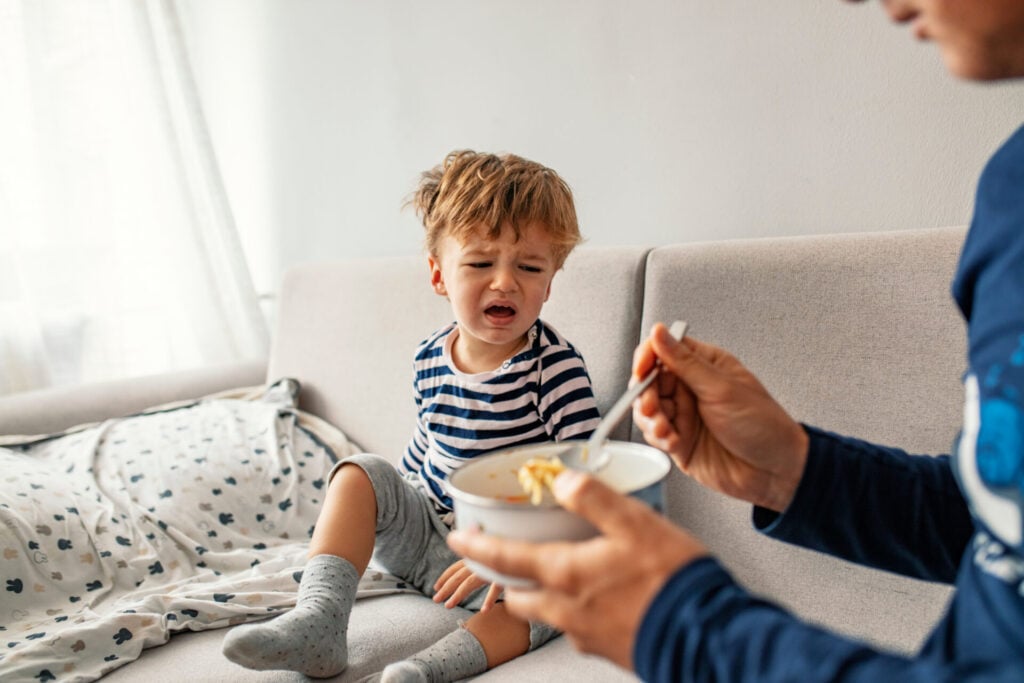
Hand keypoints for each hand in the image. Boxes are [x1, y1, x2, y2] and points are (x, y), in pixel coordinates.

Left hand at [432, 559, 501, 611]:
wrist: (530, 544)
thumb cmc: (508, 554)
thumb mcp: (494, 556)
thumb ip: (480, 564)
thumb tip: (469, 566)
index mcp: (477, 557)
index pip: (456, 567)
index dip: (445, 577)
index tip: (435, 587)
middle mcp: (481, 562)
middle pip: (459, 576)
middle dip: (446, 588)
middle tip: (435, 600)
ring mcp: (492, 568)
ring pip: (470, 582)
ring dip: (458, 594)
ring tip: (447, 606)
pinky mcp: (506, 575)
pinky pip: (495, 588)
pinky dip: (489, 599)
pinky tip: (484, 610)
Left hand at [448, 470, 707, 668]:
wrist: (706, 637)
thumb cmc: (672, 581)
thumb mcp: (635, 524)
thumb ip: (595, 499)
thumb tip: (564, 479)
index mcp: (566, 575)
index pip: (506, 558)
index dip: (477, 546)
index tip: (457, 539)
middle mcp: (567, 609)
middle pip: (520, 594)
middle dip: (509, 578)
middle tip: (508, 559)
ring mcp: (585, 634)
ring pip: (547, 614)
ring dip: (541, 595)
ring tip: (557, 574)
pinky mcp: (606, 648)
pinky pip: (577, 627)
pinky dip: (575, 610)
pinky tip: (599, 596)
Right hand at [632, 323, 808, 511]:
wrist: (775, 472)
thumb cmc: (764, 426)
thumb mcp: (722, 389)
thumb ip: (685, 362)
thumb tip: (660, 333)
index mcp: (705, 366)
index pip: (664, 350)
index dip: (648, 357)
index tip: (642, 369)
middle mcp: (691, 388)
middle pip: (649, 380)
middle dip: (645, 393)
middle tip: (653, 405)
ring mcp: (684, 415)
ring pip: (647, 408)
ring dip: (650, 418)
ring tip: (665, 427)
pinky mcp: (679, 440)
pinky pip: (654, 434)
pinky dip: (658, 437)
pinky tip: (673, 441)